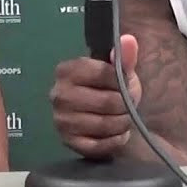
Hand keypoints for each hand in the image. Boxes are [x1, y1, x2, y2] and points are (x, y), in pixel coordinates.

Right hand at [49, 34, 142, 158]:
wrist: (101, 116)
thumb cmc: (110, 89)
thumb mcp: (120, 72)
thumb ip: (124, 58)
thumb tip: (129, 40)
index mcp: (67, 70)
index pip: (104, 74)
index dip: (122, 81)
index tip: (125, 84)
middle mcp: (58, 94)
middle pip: (107, 102)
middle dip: (125, 106)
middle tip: (127, 105)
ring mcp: (61, 120)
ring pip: (105, 125)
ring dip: (122, 124)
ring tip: (122, 119)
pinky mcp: (68, 142)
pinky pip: (99, 146)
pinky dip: (114, 141)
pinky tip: (116, 134)